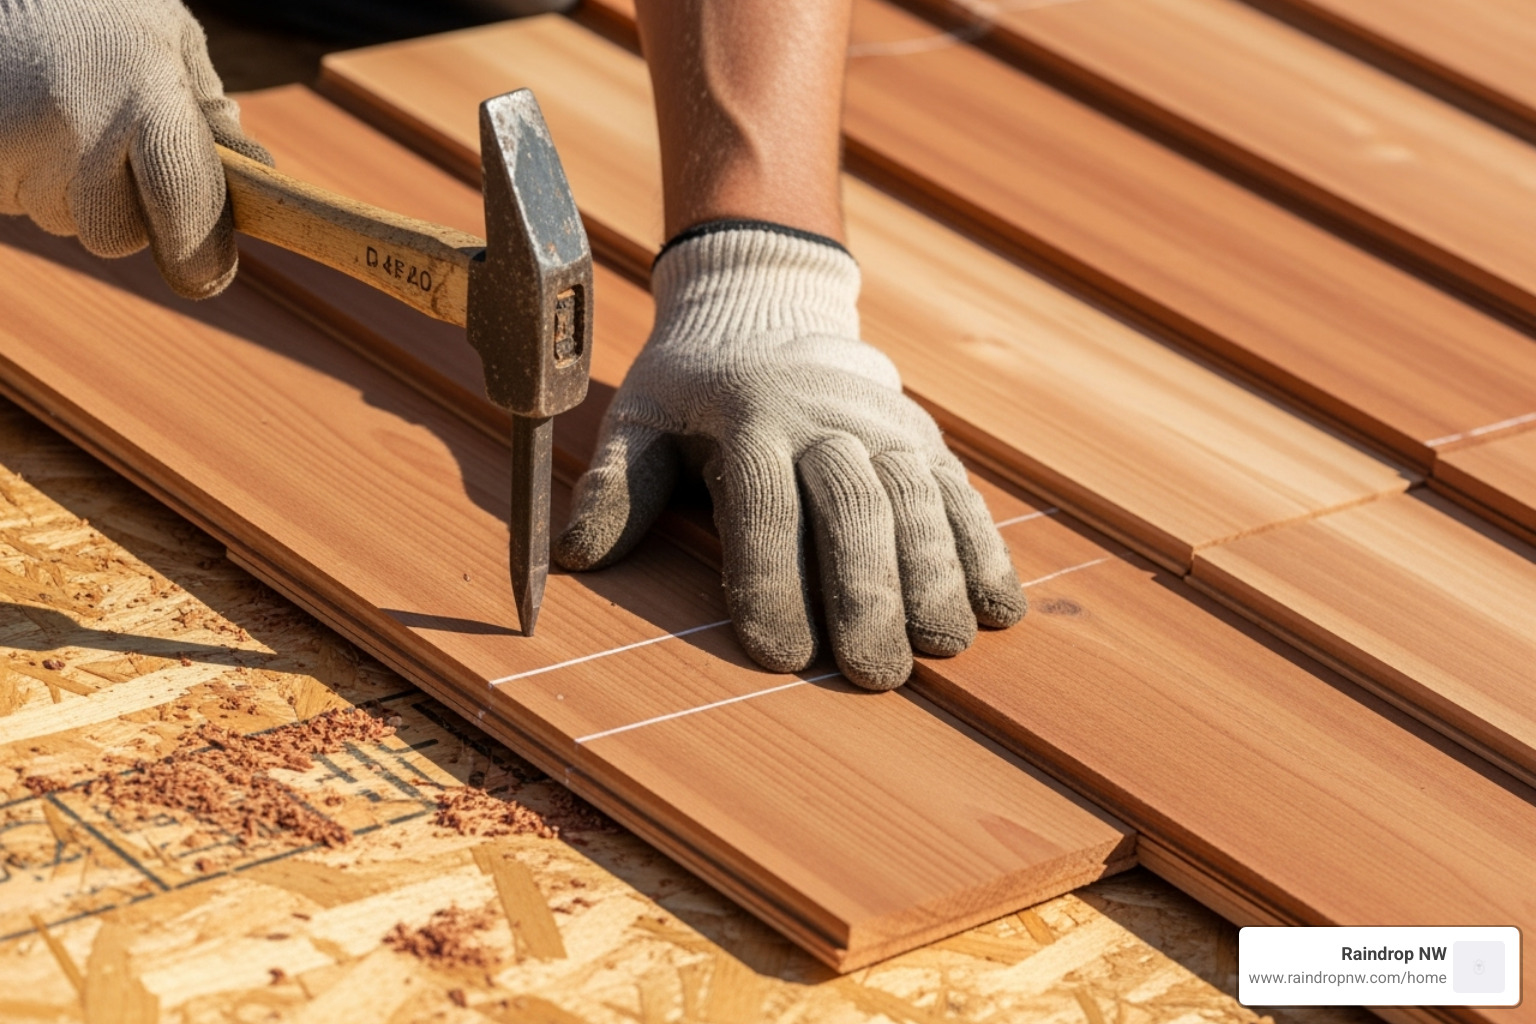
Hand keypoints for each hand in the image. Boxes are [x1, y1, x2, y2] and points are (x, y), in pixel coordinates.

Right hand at [0, 0, 270, 297]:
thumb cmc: (95, 6)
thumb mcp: (167, 36)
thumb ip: (208, 110)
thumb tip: (255, 175)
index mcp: (146, 92)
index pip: (185, 208)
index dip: (201, 257)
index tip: (207, 276)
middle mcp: (77, 122)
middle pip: (114, 234)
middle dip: (122, 209)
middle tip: (112, 147)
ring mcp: (12, 139)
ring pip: (60, 219)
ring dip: (67, 189)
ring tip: (58, 115)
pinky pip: (12, 200)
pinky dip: (23, 175)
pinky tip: (22, 118)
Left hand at [556, 223, 1025, 689]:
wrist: (764, 309)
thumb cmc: (691, 387)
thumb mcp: (639, 420)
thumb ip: (616, 484)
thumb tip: (578, 557)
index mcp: (747, 418)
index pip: (762, 507)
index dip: (772, 582)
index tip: (779, 656)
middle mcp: (825, 419)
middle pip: (854, 509)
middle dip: (867, 593)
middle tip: (875, 672)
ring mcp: (886, 428)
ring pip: (920, 503)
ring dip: (936, 577)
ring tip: (941, 646)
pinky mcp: (926, 441)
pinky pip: (963, 496)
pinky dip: (985, 551)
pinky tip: (999, 611)